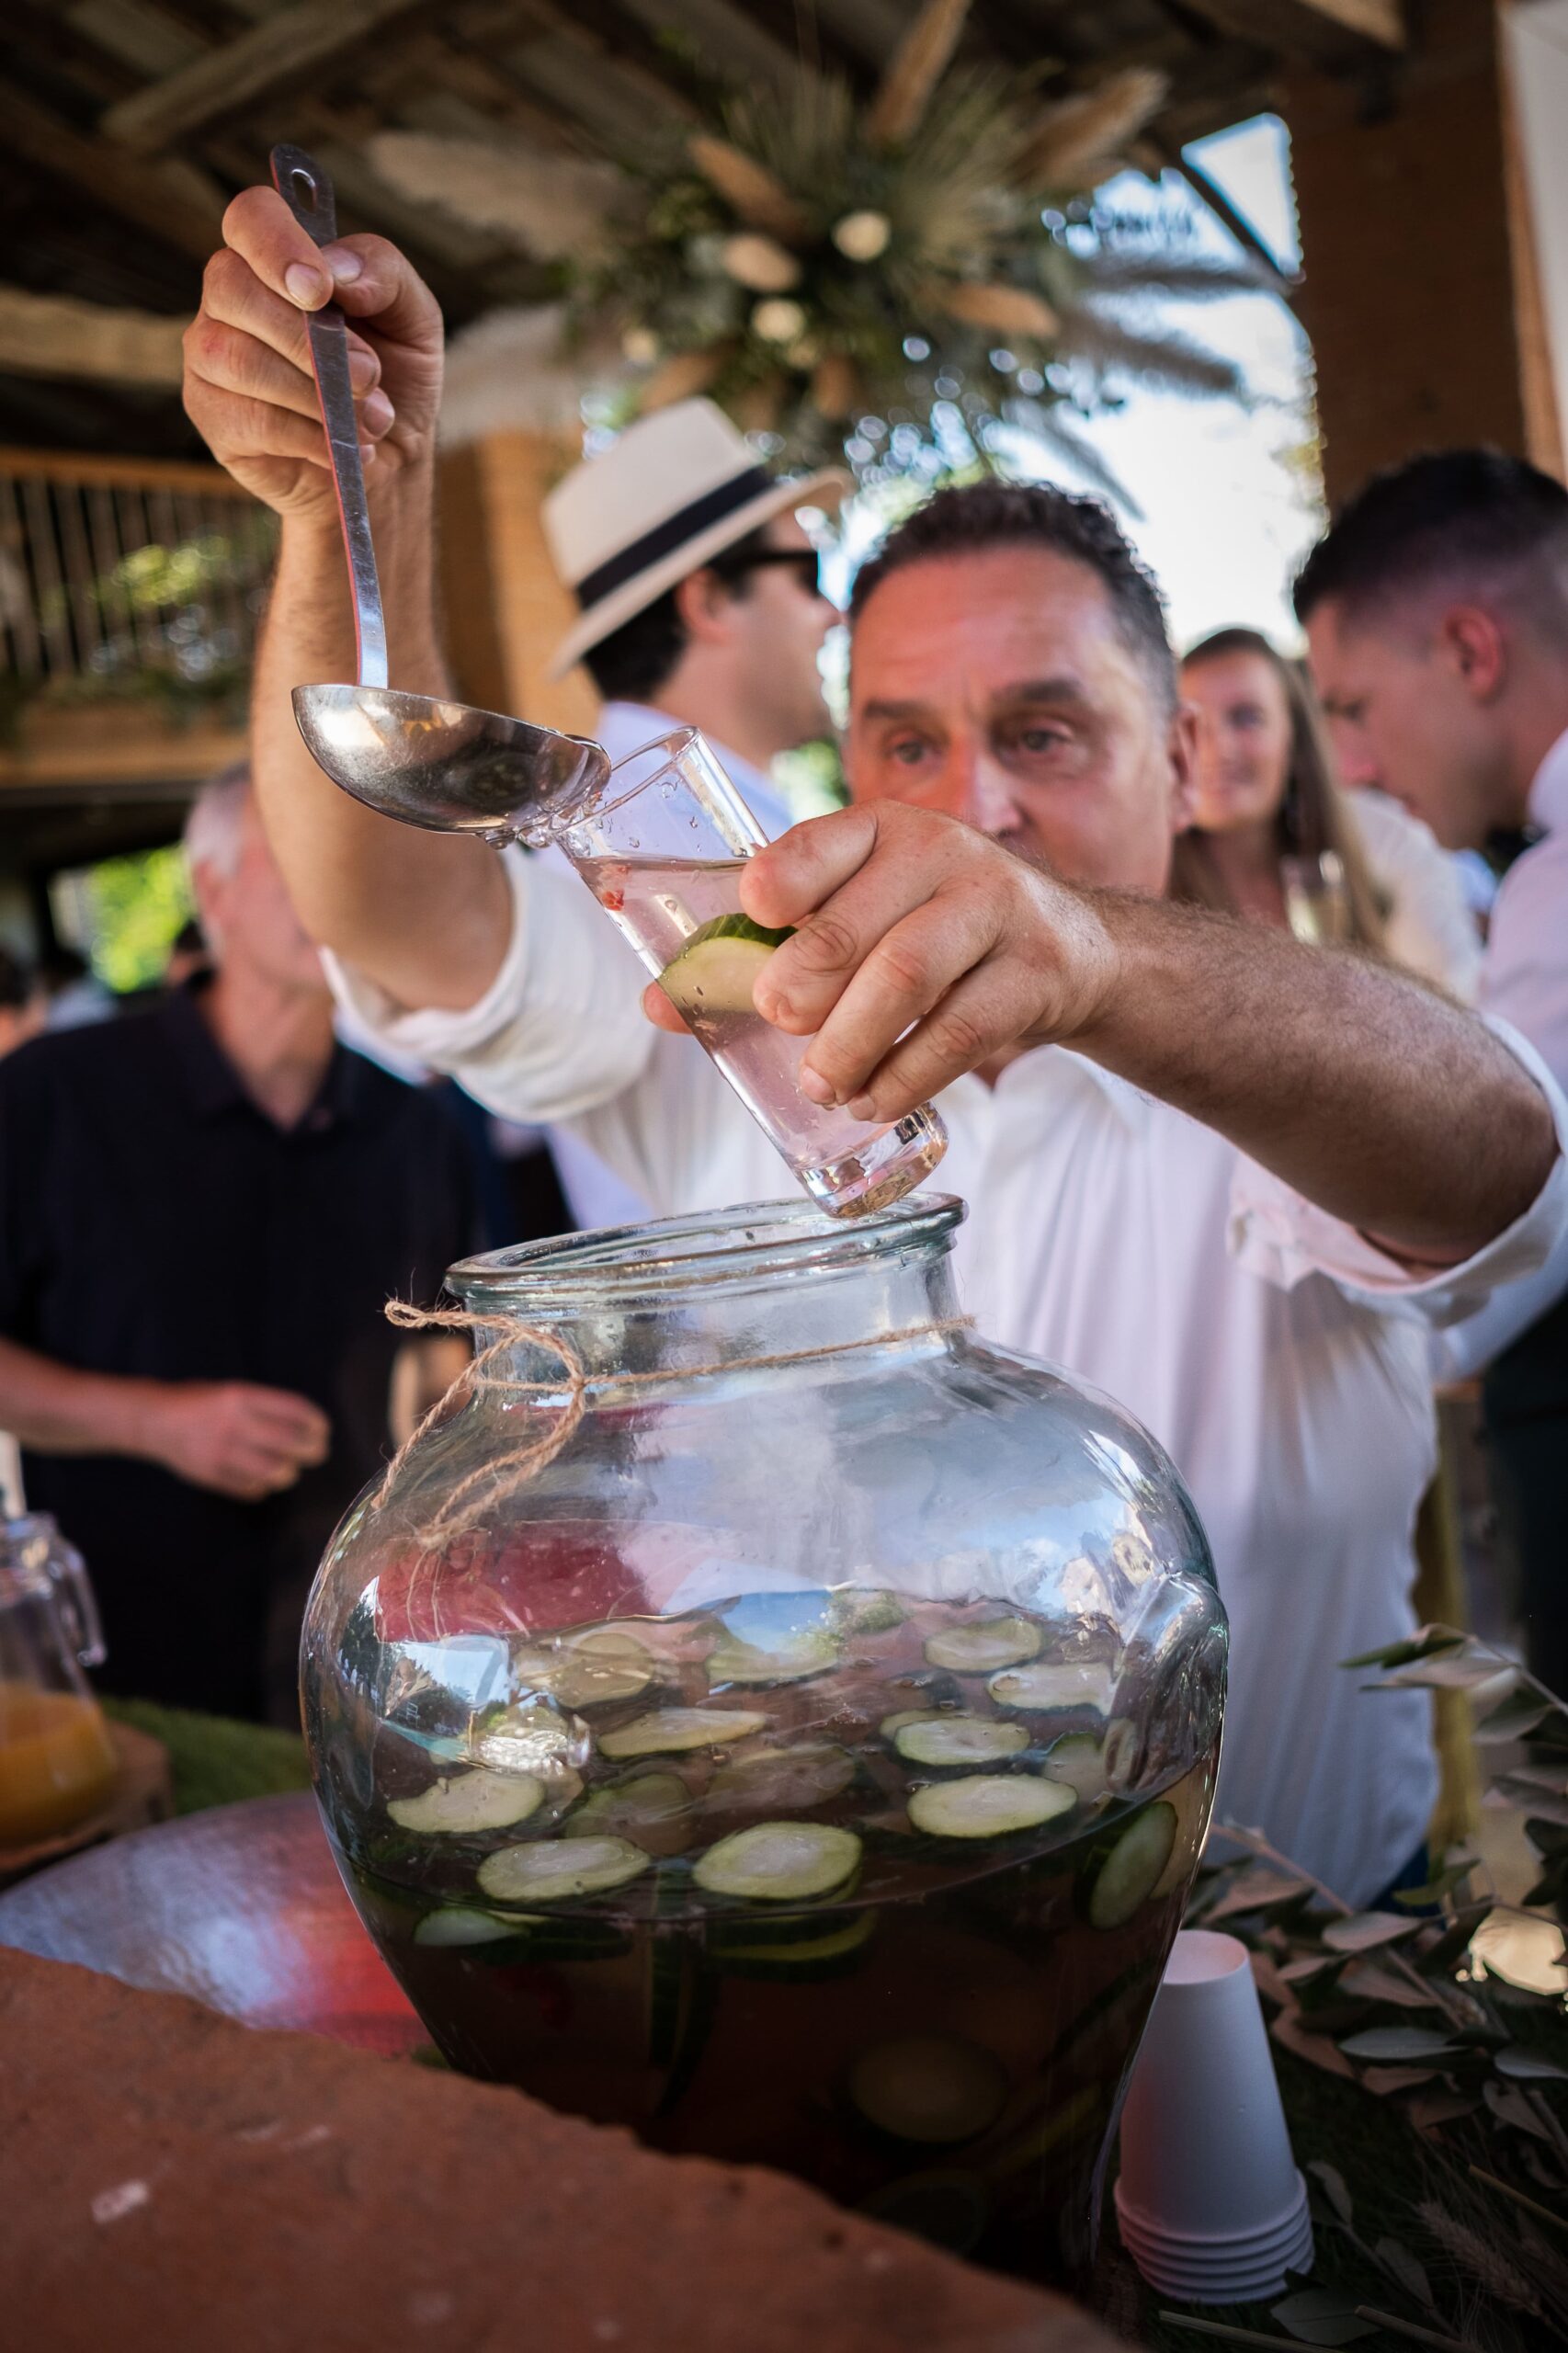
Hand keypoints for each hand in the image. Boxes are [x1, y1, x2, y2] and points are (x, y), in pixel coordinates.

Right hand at [139, 1381, 330, 1502]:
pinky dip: (262, 1487)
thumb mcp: (232, 1392)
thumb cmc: (202, 1404)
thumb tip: (306, 1428)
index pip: (292, 1409)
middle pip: (289, 1441)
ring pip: (274, 1470)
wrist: (155, 1421)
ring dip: (288, 1472)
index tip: (323, 1430)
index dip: (315, 1422)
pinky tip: (261, 1479)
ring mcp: (221, 1451)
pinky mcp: (210, 1475)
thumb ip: (263, 1407)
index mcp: (241, 1396)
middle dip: (312, 1450)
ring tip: (288, 1469)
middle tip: (317, 1452)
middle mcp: (233, 1422)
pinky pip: (250, 1488)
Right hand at [183, 186, 442, 519]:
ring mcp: (210, 356)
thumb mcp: (414, 318)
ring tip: (368, 419)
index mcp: (276, 258)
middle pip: (232, 287)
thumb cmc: (394, 378)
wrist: (390, 459)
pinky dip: (309, 435)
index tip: (320, 289)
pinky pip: (252, 419)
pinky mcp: (212, 416)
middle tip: (368, 376)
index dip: (277, 245)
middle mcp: (230, 298)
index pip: (250, 217)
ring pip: (239, 359)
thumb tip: (340, 272)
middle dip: (307, 338)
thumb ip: (385, 274)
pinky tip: (340, 445)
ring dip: (315, 394)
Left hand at [642, 803, 1120, 1121]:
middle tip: (777, 1020)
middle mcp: (942, 855)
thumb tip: (659, 1004)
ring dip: (850, 1043)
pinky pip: (960, 1033)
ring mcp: (996, 911)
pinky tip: (873, 1098)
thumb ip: (772, 952)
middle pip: (857, 925)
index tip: (753, 913)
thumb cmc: (933, 927)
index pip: (823, 840)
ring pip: (907, 979)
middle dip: (804, 982)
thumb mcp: (866, 911)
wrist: (1071, 947)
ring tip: (820, 1083)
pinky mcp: (1033, 975)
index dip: (782, 878)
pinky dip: (906, 1076)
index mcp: (883, 829)